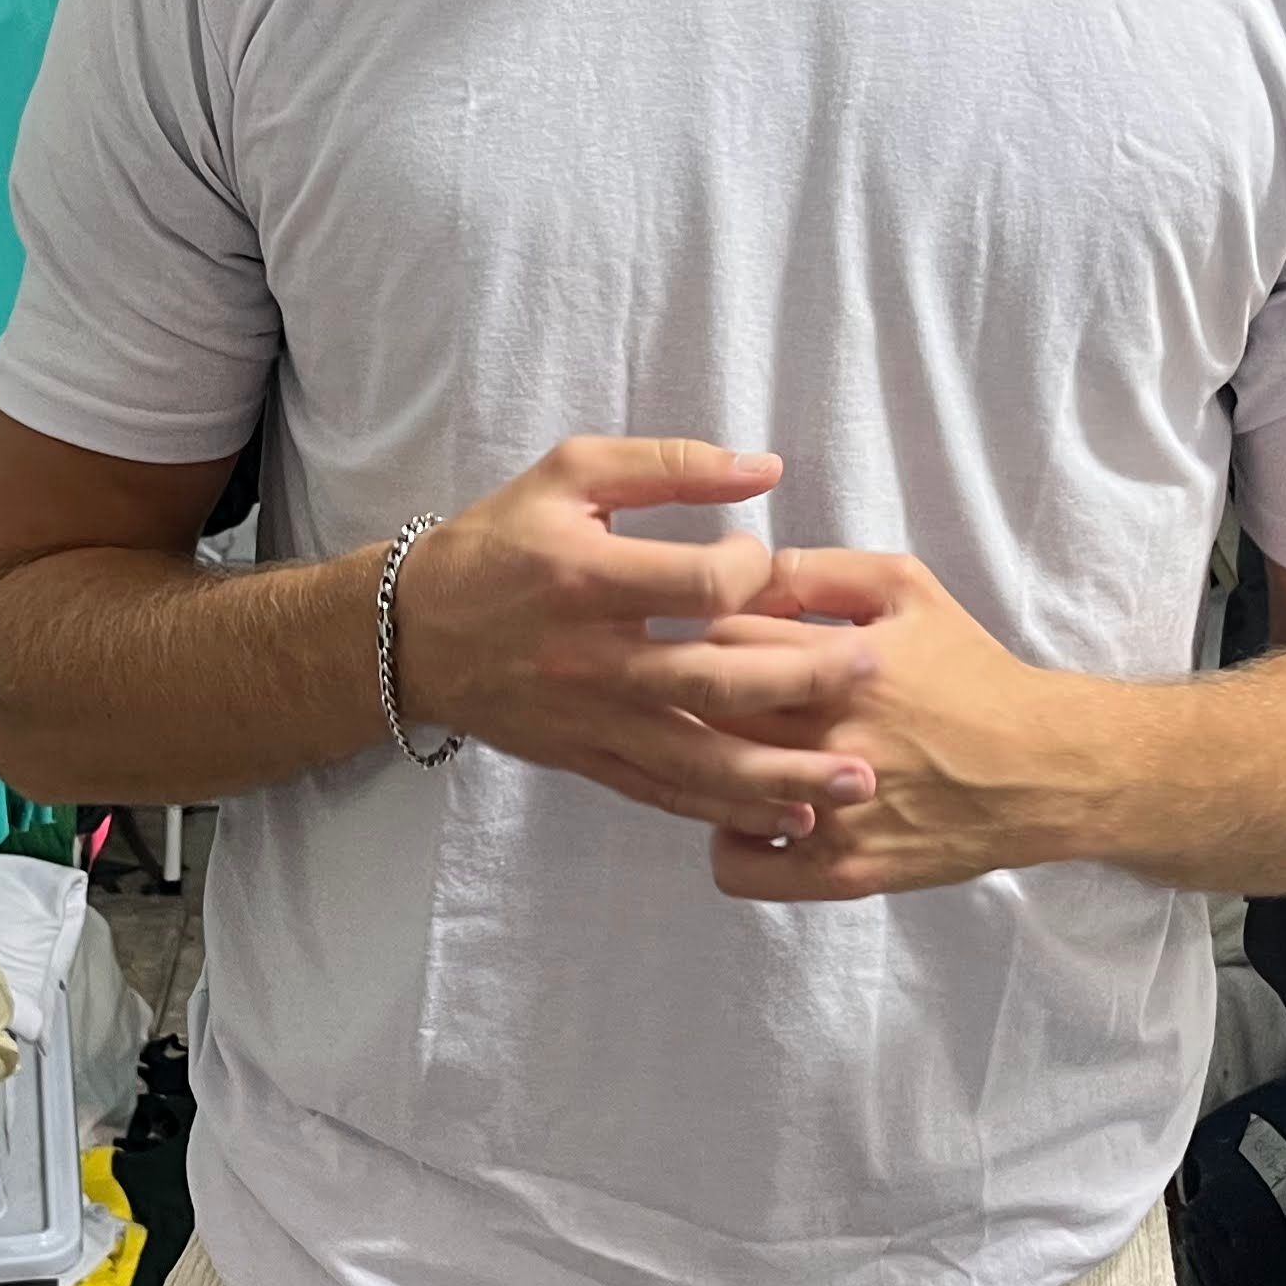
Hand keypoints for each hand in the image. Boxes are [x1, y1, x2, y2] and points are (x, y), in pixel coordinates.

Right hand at [391, 439, 885, 839]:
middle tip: (872, 673)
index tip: (767, 562)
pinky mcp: (586, 757)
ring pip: (696, 755)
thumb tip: (768, 470)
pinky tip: (790, 818)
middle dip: (801, 680)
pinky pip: (664, 792)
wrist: (413, 630)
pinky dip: (728, 810)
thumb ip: (669, 467)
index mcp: (586, 578)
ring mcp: (589, 718)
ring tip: (855, 782)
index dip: (753, 571)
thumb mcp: (570, 474)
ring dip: (781, 774)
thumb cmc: (501, 540)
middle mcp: (589, 657)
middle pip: (712, 679)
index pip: (696, 584)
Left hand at [698, 547, 1136, 900]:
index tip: (704, 640)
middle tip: (696, 694)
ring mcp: (834, 813)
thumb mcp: (908, 589)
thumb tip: (742, 575)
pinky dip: (728, 841)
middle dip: (686, 697)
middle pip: (704, 712)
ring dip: (701, 766)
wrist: (1044, 769)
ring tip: (726, 749)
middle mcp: (833, 740)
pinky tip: (753, 814)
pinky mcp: (842, 873)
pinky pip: (736, 868)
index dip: (696, 633)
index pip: (718, 637)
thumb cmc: (971, 672)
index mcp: (843, 664)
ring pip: (710, 787)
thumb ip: (821, 570)